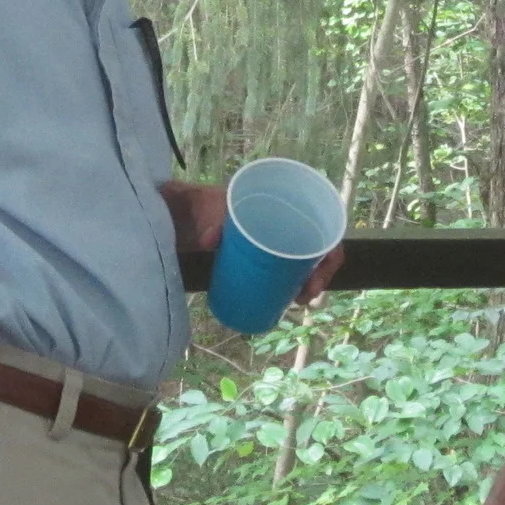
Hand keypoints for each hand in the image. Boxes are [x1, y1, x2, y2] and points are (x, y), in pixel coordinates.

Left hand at [163, 180, 345, 307]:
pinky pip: (283, 269)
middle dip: (318, 276)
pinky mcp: (258, 255)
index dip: (328, 256)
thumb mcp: (204, 207)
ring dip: (307, 282)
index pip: (322, 226)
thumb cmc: (196, 203)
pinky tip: (287, 299)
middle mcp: (282, 220)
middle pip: (316, 249)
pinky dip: (290, 284)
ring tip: (296, 301)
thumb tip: (212, 239)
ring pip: (301, 262)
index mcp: (281, 202)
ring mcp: (271, 239)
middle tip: (303, 299)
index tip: (314, 280)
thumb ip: (208, 219)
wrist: (176, 212)